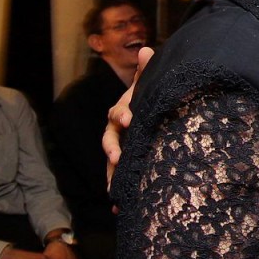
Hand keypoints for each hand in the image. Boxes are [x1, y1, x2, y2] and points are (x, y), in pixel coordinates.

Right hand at [103, 45, 149, 190]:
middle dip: (112, 149)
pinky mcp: (124, 163)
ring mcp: (119, 148)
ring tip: (114, 191)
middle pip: (110, 140)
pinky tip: (119, 208)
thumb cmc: (148, 97)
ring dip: (112, 176)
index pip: (119, 113)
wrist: (149, 112)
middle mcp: (117, 131)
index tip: (130, 119)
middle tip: (116, 157)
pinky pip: (119, 178)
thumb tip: (147, 49)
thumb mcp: (148, 84)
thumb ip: (147, 70)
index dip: (123, 115)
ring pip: (112, 163)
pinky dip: (119, 191)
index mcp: (122, 112)